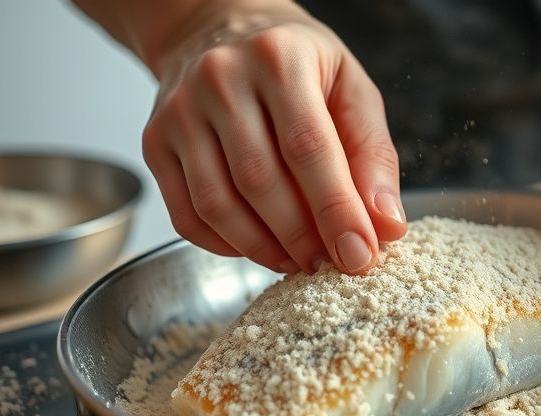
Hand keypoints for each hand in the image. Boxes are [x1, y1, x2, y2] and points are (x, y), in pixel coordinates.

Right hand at [141, 0, 405, 273]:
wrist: (216, 26)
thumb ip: (373, 157)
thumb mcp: (350, 89)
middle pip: (260, 181)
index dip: (336, 210)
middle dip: (301, 238)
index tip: (359, 256)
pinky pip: (187, 216)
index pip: (308, 148)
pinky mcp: (155, 141)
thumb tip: (386, 225)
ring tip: (297, 260)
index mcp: (279, 59)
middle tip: (330, 264)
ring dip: (263, 249)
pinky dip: (225, 245)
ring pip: (217, 205)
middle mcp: (220, 79)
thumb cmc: (295, 64)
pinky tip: (257, 245)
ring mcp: (180, 112)